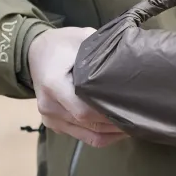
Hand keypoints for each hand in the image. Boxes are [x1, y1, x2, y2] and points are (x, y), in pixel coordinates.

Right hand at [28, 28, 128, 147]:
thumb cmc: (62, 44)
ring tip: (133, 125)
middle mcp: (49, 105)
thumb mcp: (81, 39)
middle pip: (88, 124)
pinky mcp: (54, 125)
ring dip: (112, 133)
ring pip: (88, 135)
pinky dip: (102, 135)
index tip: (130, 109)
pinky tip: (118, 129)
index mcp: (53, 84)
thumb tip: (127, 63)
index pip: (83, 110)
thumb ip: (100, 52)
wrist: (35, 52)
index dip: (108, 114)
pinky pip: (82, 137)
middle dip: (115, 124)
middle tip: (139, 118)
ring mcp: (50, 118)